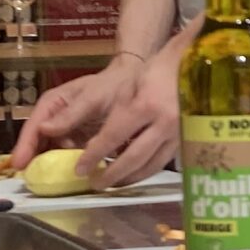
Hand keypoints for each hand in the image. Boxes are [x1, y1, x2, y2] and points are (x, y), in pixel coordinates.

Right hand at [9, 55, 143, 169]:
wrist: (133, 87)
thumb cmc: (110, 87)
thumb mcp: (91, 98)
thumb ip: (70, 114)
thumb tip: (44, 129)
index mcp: (52, 104)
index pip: (33, 127)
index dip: (24, 146)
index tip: (18, 165)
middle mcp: (55, 120)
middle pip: (38, 144)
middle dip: (34, 161)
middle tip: (32, 180)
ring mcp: (66, 134)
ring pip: (52, 154)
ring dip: (51, 168)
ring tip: (49, 182)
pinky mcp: (79, 144)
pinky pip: (68, 159)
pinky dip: (68, 168)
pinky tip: (70, 179)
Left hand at [79, 44, 182, 189]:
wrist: (191, 65)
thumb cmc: (152, 73)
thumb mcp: (122, 87)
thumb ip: (92, 112)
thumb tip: (58, 131)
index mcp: (145, 105)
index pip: (113, 137)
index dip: (94, 156)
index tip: (80, 170)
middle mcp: (163, 122)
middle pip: (133, 157)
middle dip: (111, 174)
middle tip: (95, 184)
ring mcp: (178, 133)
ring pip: (150, 165)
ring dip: (129, 178)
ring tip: (112, 184)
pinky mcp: (186, 139)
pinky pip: (162, 162)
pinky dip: (145, 171)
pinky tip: (133, 174)